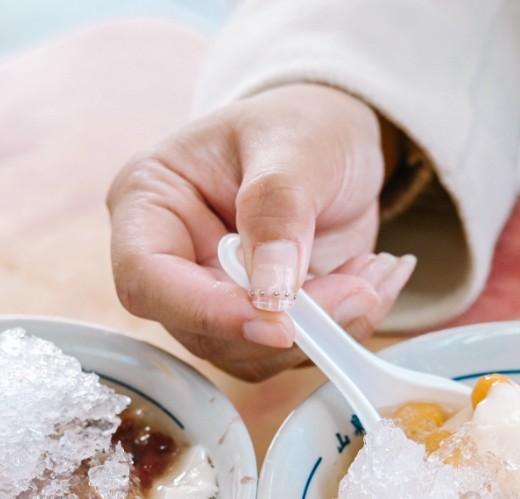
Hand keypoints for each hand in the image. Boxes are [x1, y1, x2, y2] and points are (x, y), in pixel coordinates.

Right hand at [107, 83, 415, 380]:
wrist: (336, 141)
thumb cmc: (301, 123)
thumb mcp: (295, 143)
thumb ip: (279, 208)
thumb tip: (272, 291)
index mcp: (148, 203)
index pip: (146, 277)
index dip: (206, 310)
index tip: (278, 321)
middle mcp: (170, 261)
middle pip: (201, 329)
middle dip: (287, 324)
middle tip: (360, 291)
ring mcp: (211, 296)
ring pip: (248, 354)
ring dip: (322, 333)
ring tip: (373, 277)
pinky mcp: (256, 319)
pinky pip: (290, 351)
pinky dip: (341, 331)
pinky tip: (372, 281)